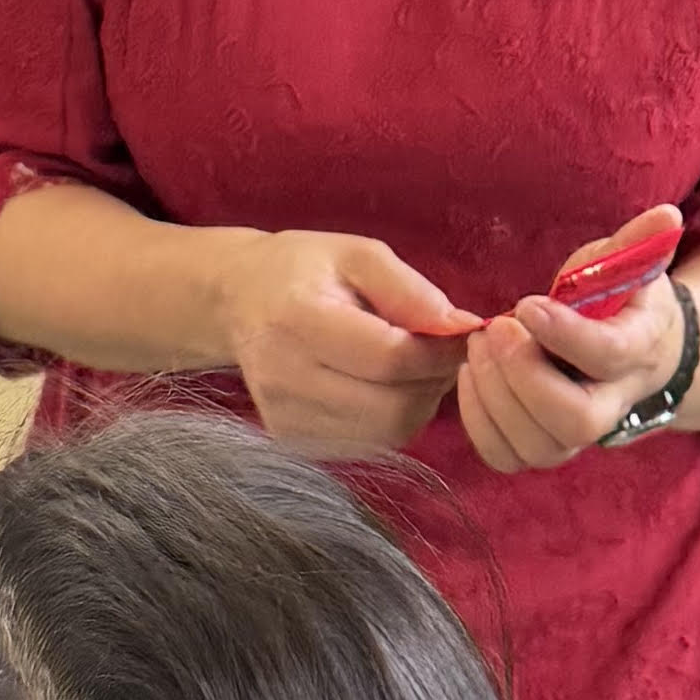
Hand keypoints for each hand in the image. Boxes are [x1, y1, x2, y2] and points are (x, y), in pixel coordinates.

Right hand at [214, 228, 472, 456]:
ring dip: (418, 403)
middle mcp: (285, 377)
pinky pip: (368, 444)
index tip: (462, 335)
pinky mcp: (293, 440)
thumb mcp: (358, 255)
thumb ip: (411, 290)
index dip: (440, 353)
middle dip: (433, 383)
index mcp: (298, 320)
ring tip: (413, 368)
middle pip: (391, 408)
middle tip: (442, 354)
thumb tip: (462, 328)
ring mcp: (285, 417)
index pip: (389, 359)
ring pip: (386, 433)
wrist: (237, 301)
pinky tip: (384, 387)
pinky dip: (392, 419)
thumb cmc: (302, 269)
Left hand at [450, 260, 682, 476]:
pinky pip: (506, 456)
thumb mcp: (626, 264)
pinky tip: (470, 376)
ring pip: (538, 445)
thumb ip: (638, 242)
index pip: (610, 356)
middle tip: (494, 329)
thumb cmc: (617, 298)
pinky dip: (478, 421)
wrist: (625, 347)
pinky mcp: (543, 446)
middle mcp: (614, 402)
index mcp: (639, 347)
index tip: (526, 304)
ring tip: (477, 346)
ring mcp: (578, 434)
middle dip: (524, 377)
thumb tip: (667, 214)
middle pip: (576, 419)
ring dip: (495, 396)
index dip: (566, 335)